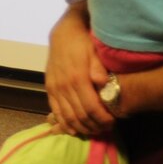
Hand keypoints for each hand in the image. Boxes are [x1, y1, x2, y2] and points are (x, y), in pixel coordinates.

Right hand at [45, 12, 113, 135]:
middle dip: (94, 125)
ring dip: (81, 127)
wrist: (63, 33)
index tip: (112, 123)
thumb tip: (102, 83)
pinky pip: (55, 111)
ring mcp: (55, 89)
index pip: (91, 107)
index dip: (102, 119)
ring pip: (67, 116)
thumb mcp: (94, 51)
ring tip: (93, 130)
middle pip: (79, 115)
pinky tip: (73, 129)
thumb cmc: (83, 42)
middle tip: (105, 129)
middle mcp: (64, 86)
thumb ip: (98, 68)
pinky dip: (64, 123)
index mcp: (77, 78)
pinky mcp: (49, 89)